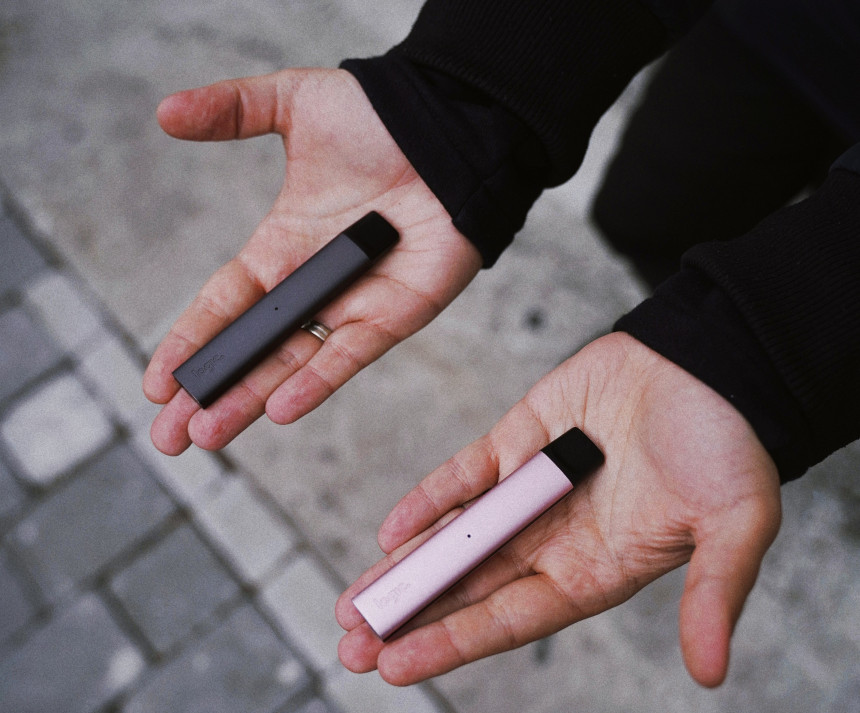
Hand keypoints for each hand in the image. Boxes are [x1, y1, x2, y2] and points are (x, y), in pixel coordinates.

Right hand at [143, 68, 481, 454]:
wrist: (452, 126)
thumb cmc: (381, 116)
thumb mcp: (295, 102)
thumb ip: (232, 110)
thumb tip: (165, 112)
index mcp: (281, 245)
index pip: (224, 304)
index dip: (190, 342)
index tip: (156, 383)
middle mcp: (312, 283)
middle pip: (251, 349)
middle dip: (209, 393)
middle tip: (168, 437)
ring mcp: (353, 303)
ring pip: (294, 363)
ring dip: (251, 400)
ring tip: (207, 436)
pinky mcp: (396, 312)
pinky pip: (351, 354)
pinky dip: (317, 381)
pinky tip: (278, 408)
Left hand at [336, 333, 780, 686]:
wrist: (712, 362)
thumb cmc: (730, 445)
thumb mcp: (734, 525)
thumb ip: (714, 594)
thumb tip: (709, 672)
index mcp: (597, 569)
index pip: (512, 618)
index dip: (454, 642)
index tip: (395, 665)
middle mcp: (556, 537)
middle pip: (470, 586)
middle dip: (411, 615)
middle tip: (351, 645)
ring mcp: (532, 488)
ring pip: (456, 535)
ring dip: (406, 565)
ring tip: (353, 600)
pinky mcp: (518, 439)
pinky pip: (466, 475)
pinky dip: (430, 500)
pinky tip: (392, 530)